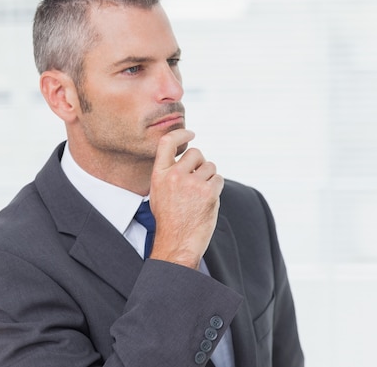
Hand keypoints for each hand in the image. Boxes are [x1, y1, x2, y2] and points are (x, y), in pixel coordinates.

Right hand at [148, 129, 223, 268]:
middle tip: (198, 178)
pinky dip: (216, 187)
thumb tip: (186, 158)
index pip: (167, 142)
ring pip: (210, 166)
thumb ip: (169, 174)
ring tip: (200, 194)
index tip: (190, 134)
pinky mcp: (208, 193)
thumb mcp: (158, 193)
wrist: (177, 242)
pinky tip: (207, 200)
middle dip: (200, 163)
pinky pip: (218, 179)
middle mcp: (175, 176)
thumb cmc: (169, 220)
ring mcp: (192, 184)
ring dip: (209, 177)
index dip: (181, 134)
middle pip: (196, 153)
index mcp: (160, 174)